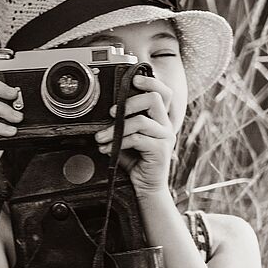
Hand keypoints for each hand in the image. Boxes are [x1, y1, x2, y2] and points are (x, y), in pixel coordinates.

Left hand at [94, 74, 175, 195]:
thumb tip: (104, 112)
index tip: (134, 79)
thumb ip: (122, 123)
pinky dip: (118, 142)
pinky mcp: (160, 150)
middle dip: (130, 102)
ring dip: (116, 128)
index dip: (150, 82)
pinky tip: (107, 149)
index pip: (163, 92)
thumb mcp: (128, 138)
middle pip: (155, 99)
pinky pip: (137, 139)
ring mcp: (165, 137)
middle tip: (111, 112)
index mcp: (160, 119)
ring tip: (101, 137)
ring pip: (141, 121)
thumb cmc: (137, 162)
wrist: (147, 188)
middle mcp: (166, 126)